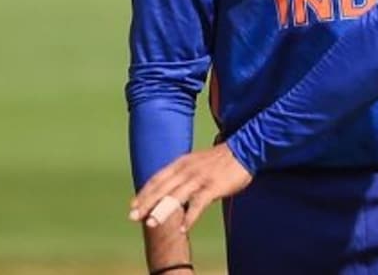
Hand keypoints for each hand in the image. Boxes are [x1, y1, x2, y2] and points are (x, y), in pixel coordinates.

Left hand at [129, 143, 252, 232]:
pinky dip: (190, 216)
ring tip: (151, 223)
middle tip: (133, 217)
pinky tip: (183, 227)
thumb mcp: (196, 161)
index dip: (144, 192)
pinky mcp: (213, 187)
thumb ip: (182, 173)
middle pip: (163, 188)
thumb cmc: (220, 159)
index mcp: (182, 162)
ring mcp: (200, 178)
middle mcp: (188, 169)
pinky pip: (199, 203)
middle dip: (146, 203)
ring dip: (162, 211)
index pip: (158, 178)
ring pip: (176, 196)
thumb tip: (168, 190)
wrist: (244, 150)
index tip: (132, 205)